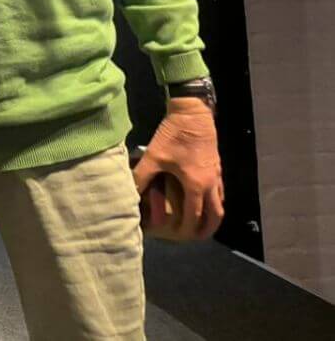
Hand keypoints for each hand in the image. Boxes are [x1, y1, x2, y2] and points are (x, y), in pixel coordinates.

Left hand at [133, 99, 223, 240]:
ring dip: (213, 215)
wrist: (193, 113)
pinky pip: (220, 191)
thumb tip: (129, 192)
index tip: (179, 236)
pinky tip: (204, 198)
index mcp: (196, 185)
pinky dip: (214, 200)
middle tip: (197, 237)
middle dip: (207, 228)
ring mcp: (217, 175)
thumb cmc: (174, 135)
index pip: (195, 215)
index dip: (187, 228)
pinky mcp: (217, 166)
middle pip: (215, 214)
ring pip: (220, 203)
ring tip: (201, 222)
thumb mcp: (154, 156)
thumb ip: (141, 176)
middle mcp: (211, 184)